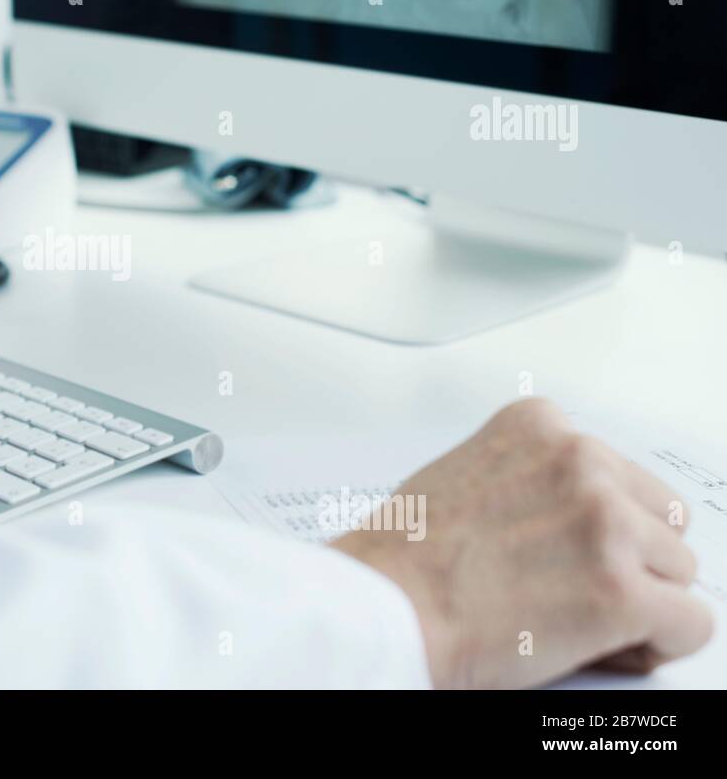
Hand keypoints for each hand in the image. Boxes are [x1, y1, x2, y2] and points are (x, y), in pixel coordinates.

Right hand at [332, 399, 712, 687]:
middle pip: (661, 516)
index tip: (560, 548)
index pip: (617, 471)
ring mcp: (605, 522)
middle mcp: (579, 460)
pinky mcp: (621, 590)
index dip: (594, 523)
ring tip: (576, 617)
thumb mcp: (463, 473)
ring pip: (679, 569)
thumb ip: (525, 477)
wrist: (382, 607)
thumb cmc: (403, 558)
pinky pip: (689, 624)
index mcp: (538, 425)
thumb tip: (568, 517)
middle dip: (630, 556)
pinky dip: (656, 644)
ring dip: (640, 599)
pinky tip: (605, 645)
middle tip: (573, 587)